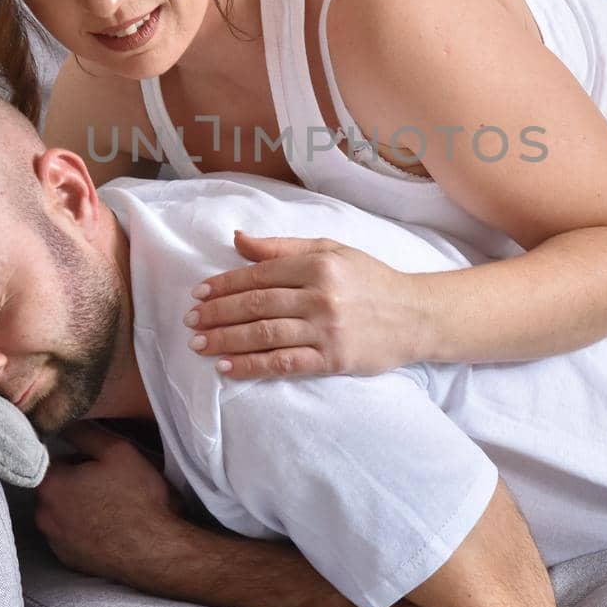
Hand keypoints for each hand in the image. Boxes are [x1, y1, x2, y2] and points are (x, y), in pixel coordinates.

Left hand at [33, 423, 187, 583]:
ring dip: (79, 507)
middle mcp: (44, 515)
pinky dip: (84, 529)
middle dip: (76, 482)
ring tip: (111, 507)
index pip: (51, 459)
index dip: (76, 457)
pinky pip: (70, 536)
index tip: (97, 464)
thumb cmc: (138, 498)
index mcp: (51, 484)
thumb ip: (85, 433)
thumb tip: (66, 423)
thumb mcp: (117, 451)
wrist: (156, 550)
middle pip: (56, 487)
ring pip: (62, 512)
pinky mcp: (68, 561)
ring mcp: (55, 541)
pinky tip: (109, 527)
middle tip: (108, 483)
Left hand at [183, 231, 425, 378]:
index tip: (199, 292)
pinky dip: (251, 366)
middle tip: (191, 320)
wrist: (415, 316)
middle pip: (256, 305)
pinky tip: (227, 367)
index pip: (259, 274)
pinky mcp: (333, 359)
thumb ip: (283, 247)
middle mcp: (320, 295)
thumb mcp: (331, 250)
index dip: (225, 284)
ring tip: (199, 343)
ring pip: (264, 335)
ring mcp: (326, 330)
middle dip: (218, 313)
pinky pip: (283, 363)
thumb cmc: (370, 280)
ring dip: (225, 340)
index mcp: (318, 264)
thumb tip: (238, 239)